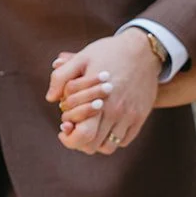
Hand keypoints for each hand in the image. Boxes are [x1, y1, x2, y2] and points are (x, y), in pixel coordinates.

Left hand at [47, 30, 162, 155]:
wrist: (144, 49)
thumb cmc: (110, 52)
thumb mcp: (82, 58)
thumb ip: (61, 77)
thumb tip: (50, 98)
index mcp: (98, 100)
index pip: (83, 136)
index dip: (69, 138)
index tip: (65, 128)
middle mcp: (115, 112)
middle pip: (93, 146)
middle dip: (79, 140)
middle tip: (76, 128)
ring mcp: (130, 116)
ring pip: (108, 147)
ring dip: (96, 142)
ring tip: (91, 129)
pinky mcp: (140, 116)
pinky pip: (124, 140)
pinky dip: (113, 138)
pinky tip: (106, 125)